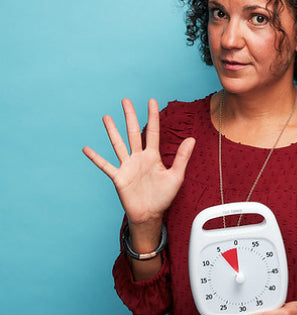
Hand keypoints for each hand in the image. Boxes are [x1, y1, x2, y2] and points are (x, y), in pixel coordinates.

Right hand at [83, 98, 194, 226]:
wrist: (150, 214)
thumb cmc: (164, 197)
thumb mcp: (176, 176)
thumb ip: (182, 157)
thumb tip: (192, 139)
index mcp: (153, 156)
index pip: (153, 132)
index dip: (153, 116)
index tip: (152, 101)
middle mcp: (139, 158)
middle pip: (134, 133)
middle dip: (130, 116)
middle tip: (125, 100)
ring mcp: (127, 166)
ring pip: (118, 144)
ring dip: (112, 131)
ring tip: (106, 117)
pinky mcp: (119, 177)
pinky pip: (106, 165)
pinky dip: (96, 158)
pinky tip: (86, 149)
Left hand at [243, 301, 296, 314]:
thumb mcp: (285, 314)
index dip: (244, 305)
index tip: (247, 296)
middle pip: (249, 312)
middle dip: (255, 302)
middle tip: (267, 297)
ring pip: (254, 311)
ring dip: (260, 303)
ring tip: (272, 302)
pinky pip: (260, 312)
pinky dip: (264, 305)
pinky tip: (272, 304)